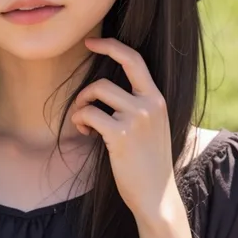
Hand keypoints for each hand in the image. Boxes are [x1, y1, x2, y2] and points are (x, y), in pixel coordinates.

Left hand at [72, 37, 181, 224]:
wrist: (156, 196)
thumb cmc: (149, 164)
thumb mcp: (152, 128)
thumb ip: (138, 106)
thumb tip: (108, 91)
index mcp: (157, 99)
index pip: (135, 60)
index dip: (112, 46)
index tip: (93, 42)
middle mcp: (150, 103)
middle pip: (112, 72)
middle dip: (92, 72)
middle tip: (82, 77)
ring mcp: (136, 117)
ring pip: (97, 92)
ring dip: (81, 105)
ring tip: (84, 123)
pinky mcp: (121, 134)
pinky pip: (89, 114)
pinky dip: (80, 121)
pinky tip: (86, 133)